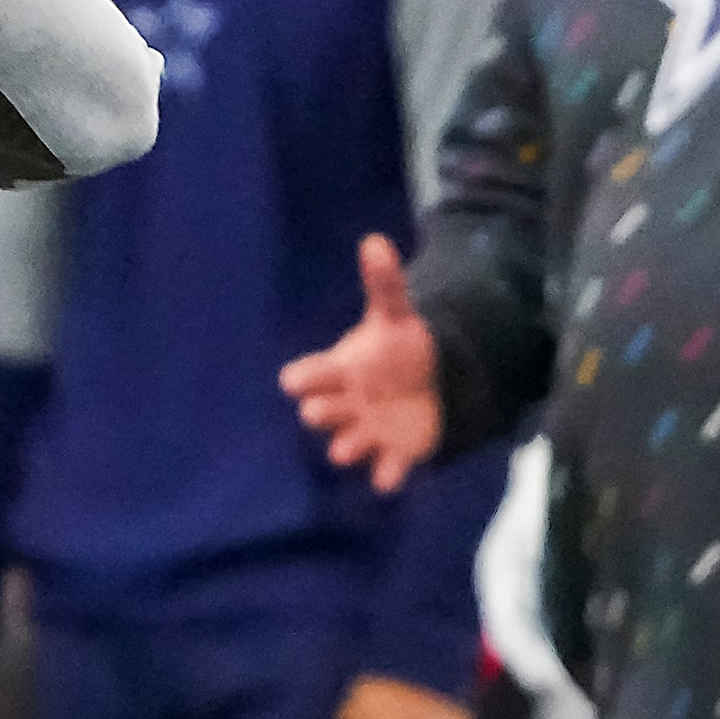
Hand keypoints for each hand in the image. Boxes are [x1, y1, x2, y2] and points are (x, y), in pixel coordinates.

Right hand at [279, 234, 441, 491]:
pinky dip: (386, 477)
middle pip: (318, 414)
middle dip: (321, 413)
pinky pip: (385, 472)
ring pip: (345, 447)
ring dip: (346, 448)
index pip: (303, 377)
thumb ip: (384, 283)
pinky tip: (388, 477)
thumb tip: (375, 240)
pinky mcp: (393, 454)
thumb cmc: (395, 349)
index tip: (295, 381)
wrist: (424, 384)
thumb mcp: (394, 315)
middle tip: (327, 409)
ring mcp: (365, 432)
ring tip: (347, 450)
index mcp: (337, 371)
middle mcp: (344, 405)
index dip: (300, 379)